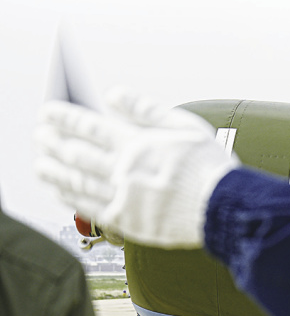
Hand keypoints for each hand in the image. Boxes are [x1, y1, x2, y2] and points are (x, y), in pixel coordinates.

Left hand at [35, 89, 238, 248]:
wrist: (223, 209)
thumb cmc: (211, 170)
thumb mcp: (186, 126)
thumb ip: (147, 110)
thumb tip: (116, 95)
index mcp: (137, 145)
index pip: (90, 127)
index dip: (65, 118)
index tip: (49, 112)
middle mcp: (124, 170)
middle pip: (77, 154)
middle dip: (53, 143)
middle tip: (40, 137)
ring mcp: (122, 196)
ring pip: (77, 181)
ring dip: (55, 171)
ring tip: (41, 164)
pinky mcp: (127, 220)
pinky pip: (90, 208)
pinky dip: (71, 199)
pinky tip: (61, 193)